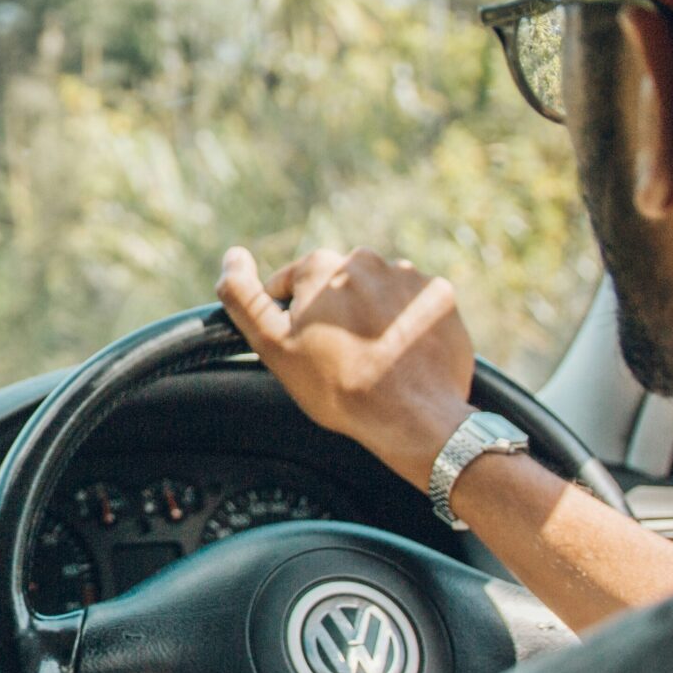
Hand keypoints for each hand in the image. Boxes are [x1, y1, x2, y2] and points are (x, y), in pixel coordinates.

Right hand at [214, 246, 475, 490]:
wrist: (414, 416)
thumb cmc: (337, 385)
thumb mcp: (273, 346)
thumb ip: (243, 297)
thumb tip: (232, 256)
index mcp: (321, 266)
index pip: (289, 285)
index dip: (290, 320)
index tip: (305, 350)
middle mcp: (366, 259)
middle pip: (335, 288)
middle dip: (333, 316)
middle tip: (339, 359)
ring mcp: (408, 277)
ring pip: (375, 295)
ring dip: (370, 318)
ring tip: (375, 359)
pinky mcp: (441, 297)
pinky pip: (412, 306)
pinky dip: (405, 325)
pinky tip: (402, 355)